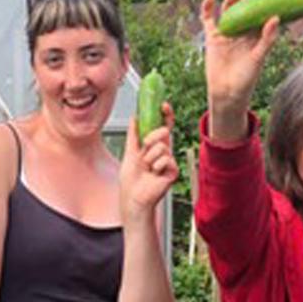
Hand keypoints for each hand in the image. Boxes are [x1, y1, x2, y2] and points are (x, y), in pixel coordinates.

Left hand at [119, 103, 178, 222]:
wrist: (132, 197)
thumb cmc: (131, 180)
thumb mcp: (129, 151)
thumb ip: (133, 134)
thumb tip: (134, 117)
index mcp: (153, 146)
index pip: (163, 126)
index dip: (165, 115)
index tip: (163, 105)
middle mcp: (163, 151)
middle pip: (164, 132)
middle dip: (152, 136)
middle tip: (145, 146)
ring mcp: (169, 161)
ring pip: (162, 146)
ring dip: (150, 156)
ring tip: (147, 167)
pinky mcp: (173, 170)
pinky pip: (166, 159)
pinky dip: (156, 166)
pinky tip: (154, 174)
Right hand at [201, 0, 281, 117]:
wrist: (227, 92)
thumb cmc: (247, 78)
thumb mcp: (259, 58)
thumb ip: (267, 39)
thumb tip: (275, 17)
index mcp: (259, 32)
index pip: (266, 8)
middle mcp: (244, 29)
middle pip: (247, 5)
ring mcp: (228, 31)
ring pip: (229, 8)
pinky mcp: (213, 36)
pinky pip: (209, 18)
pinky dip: (208, 7)